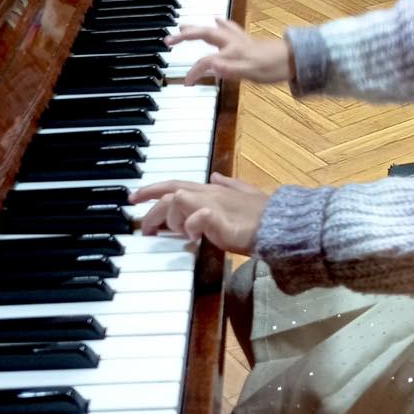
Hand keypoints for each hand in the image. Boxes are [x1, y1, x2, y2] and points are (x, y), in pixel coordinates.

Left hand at [129, 172, 268, 252]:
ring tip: (179, 235)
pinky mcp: (221, 221)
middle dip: (152, 209)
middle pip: (170, 193)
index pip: (174, 183)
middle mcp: (209, 193)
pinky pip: (198, 217)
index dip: (151, 188)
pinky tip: (193, 237)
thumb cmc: (263, 214)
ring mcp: (214, 205)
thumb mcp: (244, 194)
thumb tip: (216, 175)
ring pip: (177, 201)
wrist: (281, 224)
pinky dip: (190, 225)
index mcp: (212, 189)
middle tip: (144, 229)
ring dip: (172, 219)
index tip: (133, 197)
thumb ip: (228, 184)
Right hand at [164, 16, 292, 85]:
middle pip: (204, 35)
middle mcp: (232, 43)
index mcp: (231, 52)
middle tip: (168, 40)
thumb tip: (208, 66)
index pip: (205, 62)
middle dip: (185, 37)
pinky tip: (217, 19)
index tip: (185, 83)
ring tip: (183, 26)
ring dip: (198, 28)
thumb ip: (228, 70)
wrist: (295, 59)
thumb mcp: (251, 74)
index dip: (193, 72)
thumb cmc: (274, 68)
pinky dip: (220, 24)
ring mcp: (239, 40)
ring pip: (214, 29)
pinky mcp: (247, 40)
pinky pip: (228, 28)